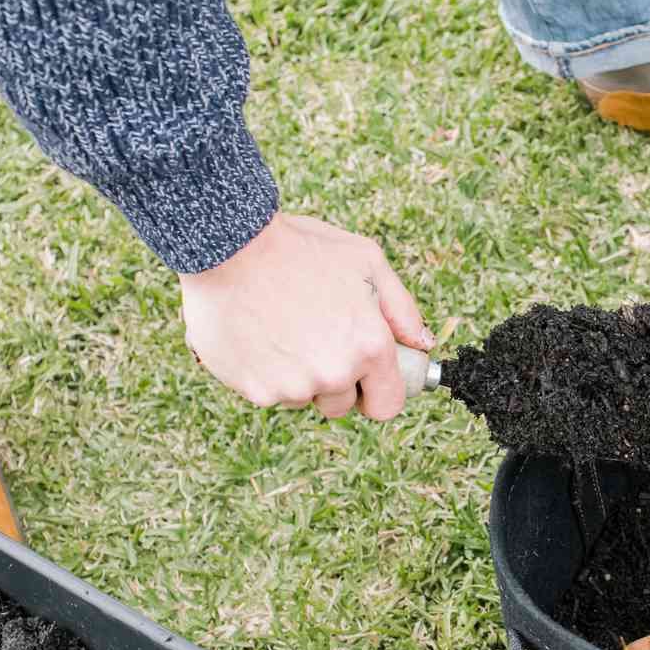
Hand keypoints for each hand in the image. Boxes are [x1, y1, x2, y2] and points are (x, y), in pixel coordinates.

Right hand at [180, 213, 434, 419]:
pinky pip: (269, 393)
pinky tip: (257, 334)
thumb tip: (422, 344)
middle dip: (335, 380)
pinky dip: (265, 372)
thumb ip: (402, 309)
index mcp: (370, 346)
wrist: (226, 245)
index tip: (367, 380)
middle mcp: (336, 372)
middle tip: (314, 337)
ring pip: (304, 398)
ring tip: (281, 327)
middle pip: (342, 405)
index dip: (377, 393)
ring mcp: (294, 386)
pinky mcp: (256, 391)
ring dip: (298, 375)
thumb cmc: (299, 248)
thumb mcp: (366, 261)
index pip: (388, 404)